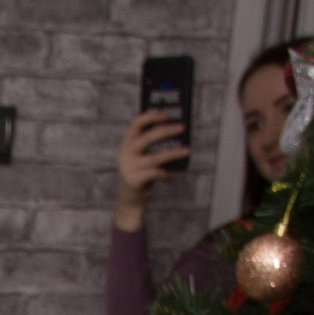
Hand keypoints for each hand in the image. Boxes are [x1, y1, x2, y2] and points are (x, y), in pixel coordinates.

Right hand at [113, 106, 186, 223]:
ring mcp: (129, 168)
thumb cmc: (140, 175)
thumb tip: (174, 131)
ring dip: (174, 153)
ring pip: (155, 157)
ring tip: (187, 150)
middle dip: (166, 131)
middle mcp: (126, 154)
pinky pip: (155, 173)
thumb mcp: (141, 157)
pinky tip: (169, 177)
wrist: (129, 201)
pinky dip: (165, 174)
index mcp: (126, 144)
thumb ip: (151, 145)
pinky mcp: (134, 181)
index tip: (167, 113)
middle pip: (147, 138)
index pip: (136, 123)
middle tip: (182, 127)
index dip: (151, 116)